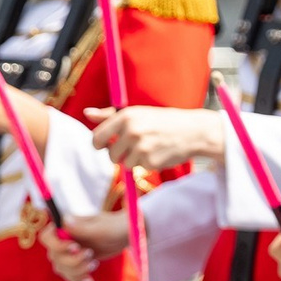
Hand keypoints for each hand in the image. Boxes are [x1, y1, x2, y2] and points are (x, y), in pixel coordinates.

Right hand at [47, 208, 130, 280]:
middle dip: (72, 261)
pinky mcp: (75, 262)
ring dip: (77, 271)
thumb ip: (82, 227)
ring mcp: (68, 252)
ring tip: (94, 264)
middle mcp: (62, 239)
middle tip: (90, 254)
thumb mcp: (100, 228)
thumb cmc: (114, 227)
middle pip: (54, 257)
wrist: (124, 234)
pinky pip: (69, 276)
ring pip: (61, 269)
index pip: (46, 238)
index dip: (56, 246)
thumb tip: (65, 220)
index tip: (75, 247)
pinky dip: (78, 280)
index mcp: (65, 226)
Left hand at [91, 106, 224, 172]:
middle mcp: (131, 131)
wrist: (194, 131)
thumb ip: (110, 115)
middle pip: (110, 154)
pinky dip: (147, 164)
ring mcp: (141, 147)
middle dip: (119, 155)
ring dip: (134, 160)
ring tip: (150, 148)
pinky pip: (139, 168)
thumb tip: (86, 112)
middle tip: (134, 147)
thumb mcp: (138, 113)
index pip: (97, 137)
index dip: (98, 145)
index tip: (104, 146)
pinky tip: (159, 153)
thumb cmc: (164, 121)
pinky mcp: (150, 161)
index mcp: (126, 116)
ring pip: (124, 163)